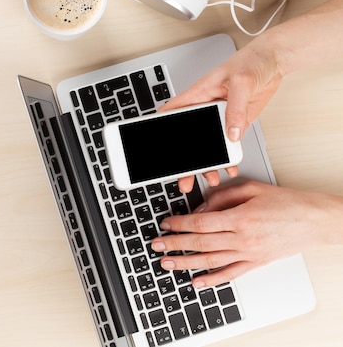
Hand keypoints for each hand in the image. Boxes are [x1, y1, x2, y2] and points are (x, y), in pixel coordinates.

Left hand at [150, 181, 342, 287]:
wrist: (315, 220)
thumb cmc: (286, 203)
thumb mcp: (252, 189)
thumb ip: (223, 197)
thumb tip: (200, 206)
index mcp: (240, 217)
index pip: (200, 223)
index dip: (179, 224)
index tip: (166, 223)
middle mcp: (243, 238)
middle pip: (200, 243)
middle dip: (174, 244)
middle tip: (157, 245)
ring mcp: (249, 254)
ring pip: (210, 261)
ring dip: (185, 263)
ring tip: (167, 263)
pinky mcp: (256, 263)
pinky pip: (230, 274)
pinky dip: (212, 280)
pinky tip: (196, 282)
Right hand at [160, 39, 284, 192]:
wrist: (274, 62)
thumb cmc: (252, 61)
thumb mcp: (241, 82)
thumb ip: (234, 109)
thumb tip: (230, 134)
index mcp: (197, 95)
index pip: (170, 113)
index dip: (159, 128)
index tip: (156, 146)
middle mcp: (205, 108)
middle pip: (186, 137)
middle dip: (183, 159)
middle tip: (183, 177)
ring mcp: (219, 118)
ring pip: (206, 145)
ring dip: (206, 164)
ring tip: (208, 177)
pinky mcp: (235, 123)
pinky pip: (227, 145)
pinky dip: (227, 159)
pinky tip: (229, 167)